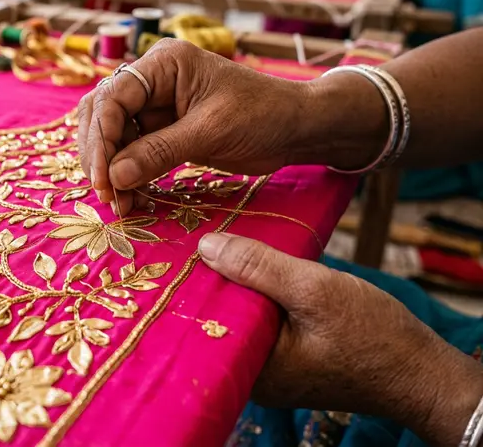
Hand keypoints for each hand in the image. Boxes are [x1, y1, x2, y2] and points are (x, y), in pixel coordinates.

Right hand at [77, 39, 309, 213]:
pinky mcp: (162, 132)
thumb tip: (114, 177)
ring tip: (119, 203)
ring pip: (112, 136)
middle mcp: (152, 81)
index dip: (101, 138)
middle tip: (107, 195)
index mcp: (164, 64)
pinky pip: (132, 152)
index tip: (104, 179)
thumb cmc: (262, 114)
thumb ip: (159, 151)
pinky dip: (127, 176)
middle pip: (102, 115)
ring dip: (110, 169)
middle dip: (99, 155)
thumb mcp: (211, 131)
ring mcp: (155, 107)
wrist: (296, 128)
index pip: (112, 97)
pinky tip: (130, 198)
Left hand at [197, 232, 482, 445]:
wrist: (422, 371)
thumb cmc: (376, 336)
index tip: (186, 244)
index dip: (196, 280)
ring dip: (240, 281)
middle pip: (220, 315)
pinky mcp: (286, 356)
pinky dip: (261, 292)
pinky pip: (261, 319)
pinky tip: (258, 265)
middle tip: (205, 235)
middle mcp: (252, 373)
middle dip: (216, 277)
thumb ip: (259, 267)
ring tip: (228, 242)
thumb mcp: (316, 291)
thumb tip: (206, 245)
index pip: (204, 319)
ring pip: (241, 314)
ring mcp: (269, 366)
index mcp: (252, 369)